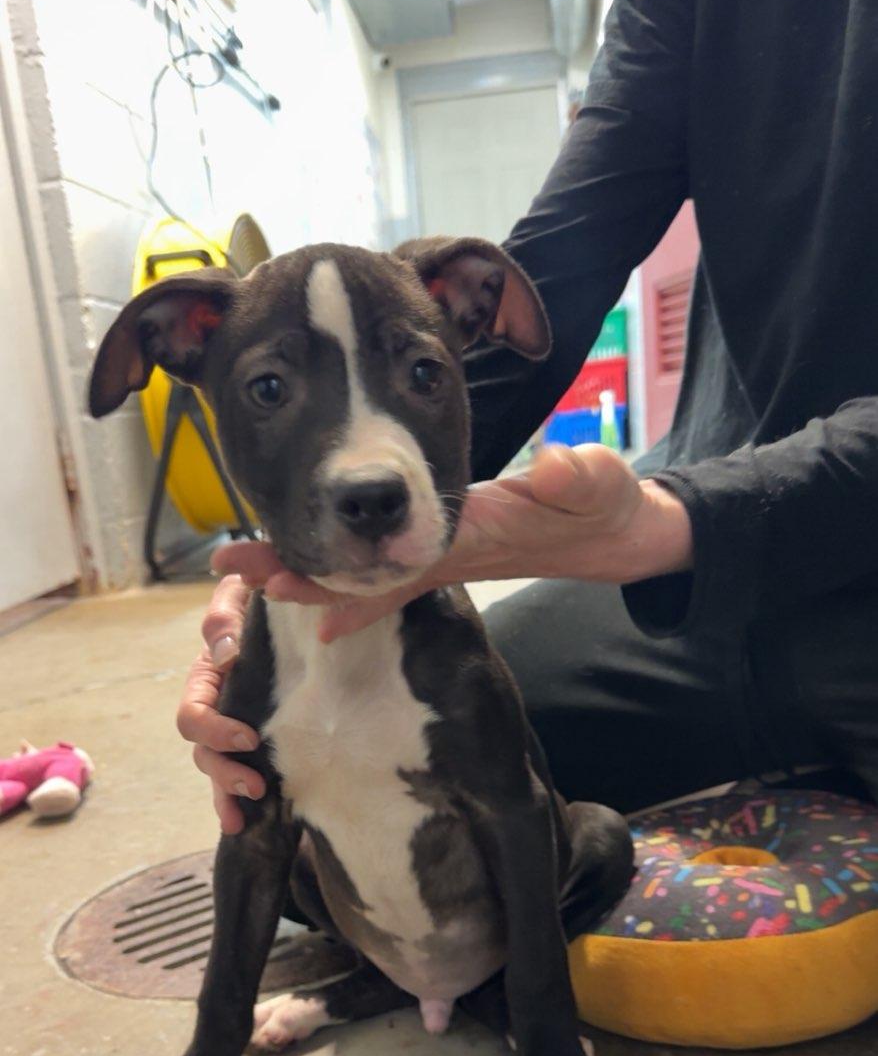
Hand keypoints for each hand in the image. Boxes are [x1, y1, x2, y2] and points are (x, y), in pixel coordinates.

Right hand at [176, 574, 263, 834]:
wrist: (297, 602)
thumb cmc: (264, 594)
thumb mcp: (239, 594)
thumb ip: (224, 615)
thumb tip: (226, 653)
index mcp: (207, 678)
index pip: (193, 716)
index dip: (214, 732)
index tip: (249, 738)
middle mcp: (216, 707)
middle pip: (203, 753)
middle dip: (224, 774)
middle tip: (257, 786)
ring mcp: (234, 727)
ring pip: (217, 771)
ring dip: (229, 794)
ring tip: (250, 811)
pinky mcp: (258, 740)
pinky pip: (241, 776)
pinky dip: (239, 802)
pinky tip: (248, 825)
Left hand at [211, 445, 692, 641]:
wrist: (613, 532)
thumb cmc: (605, 507)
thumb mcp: (600, 487)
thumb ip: (580, 478)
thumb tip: (555, 465)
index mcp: (475, 535)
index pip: (399, 561)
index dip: (348, 579)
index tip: (294, 591)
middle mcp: (446, 548)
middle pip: (359, 571)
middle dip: (299, 573)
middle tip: (233, 575)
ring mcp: (440, 546)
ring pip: (359, 564)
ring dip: (303, 564)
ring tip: (239, 566)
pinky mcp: (441, 537)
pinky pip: (377, 555)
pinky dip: (336, 560)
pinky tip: (296, 560)